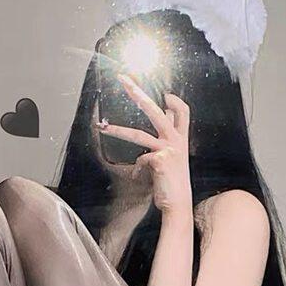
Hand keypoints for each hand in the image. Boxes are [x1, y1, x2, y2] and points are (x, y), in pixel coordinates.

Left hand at [96, 73, 191, 215]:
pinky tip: (140, 178)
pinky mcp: (159, 160)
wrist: (178, 205)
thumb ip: (165, 144)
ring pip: (137, 135)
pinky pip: (139, 160)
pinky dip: (137, 170)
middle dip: (138, 94)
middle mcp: (176, 141)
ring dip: (117, 130)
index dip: (175, 101)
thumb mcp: (172, 160)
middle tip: (124, 81)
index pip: (183, 112)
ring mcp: (168, 149)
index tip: (165, 94)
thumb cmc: (172, 184)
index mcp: (181, 139)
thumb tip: (156, 135)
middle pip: (156, 111)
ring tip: (102, 127)